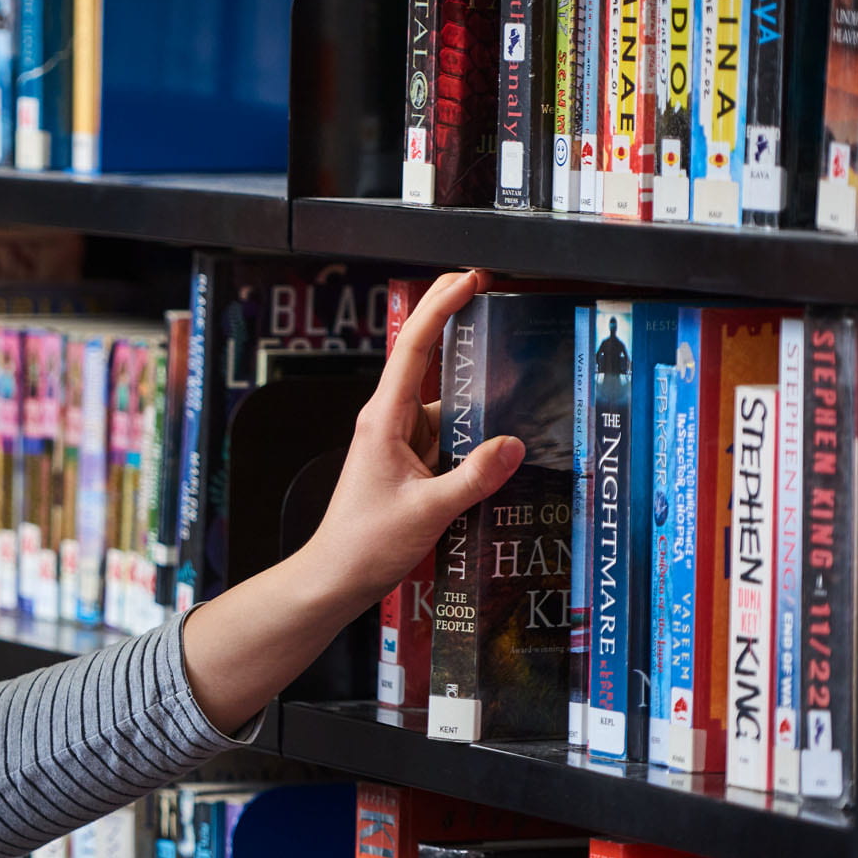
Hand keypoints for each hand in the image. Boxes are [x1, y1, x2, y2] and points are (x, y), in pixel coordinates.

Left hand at [289, 269, 525, 611]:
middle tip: (501, 302)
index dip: (441, 306)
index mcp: (384, 419)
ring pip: (447, 406)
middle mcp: (390, 421)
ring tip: (522, 382)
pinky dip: (474, 437)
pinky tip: (503, 445)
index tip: (469, 278)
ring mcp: (400, 442)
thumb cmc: (364, 545)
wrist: (335, 578)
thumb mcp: (428, 512)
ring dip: (477, 400)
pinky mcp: (410, 463)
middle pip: (429, 364)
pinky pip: (449, 437)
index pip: (414, 348)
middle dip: (462, 332)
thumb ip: (473, 478)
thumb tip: (514, 444)